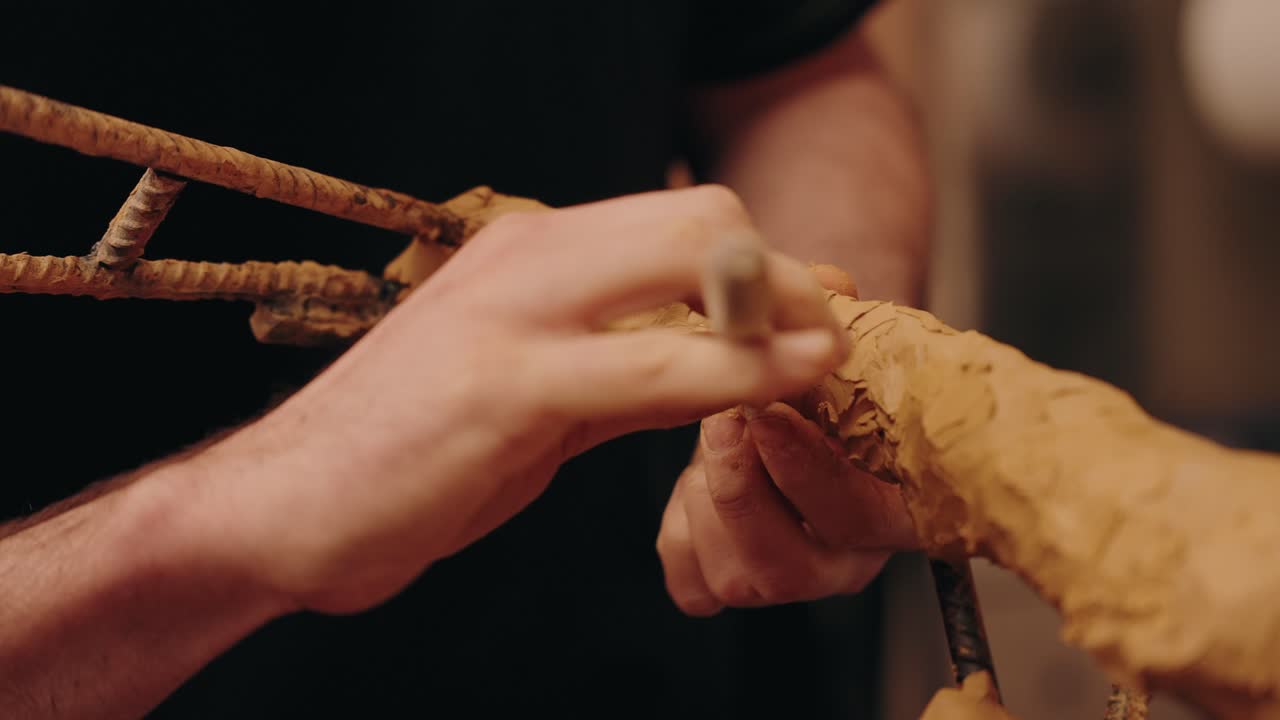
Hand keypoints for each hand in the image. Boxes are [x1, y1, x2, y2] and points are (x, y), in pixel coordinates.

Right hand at [198, 185, 847, 614]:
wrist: (283, 506)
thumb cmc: (407, 453)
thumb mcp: (531, 396)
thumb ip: (623, 369)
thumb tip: (721, 363)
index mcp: (526, 252)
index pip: (674, 221)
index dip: (759, 263)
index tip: (805, 310)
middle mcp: (523, 258)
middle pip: (697, 219)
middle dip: (782, 275)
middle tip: (827, 330)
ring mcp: (512, 313)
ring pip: (689, 267)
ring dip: (780, 313)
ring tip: (827, 353)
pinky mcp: (506, 386)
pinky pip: (656, 367)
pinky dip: (738, 373)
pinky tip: (781, 384)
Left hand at [656, 268, 917, 615]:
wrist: (781, 392)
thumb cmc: (812, 369)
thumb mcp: (823, 338)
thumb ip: (827, 314)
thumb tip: (826, 283)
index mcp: (891, 508)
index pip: (859, 519)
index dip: (808, 472)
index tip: (769, 413)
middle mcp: (842, 557)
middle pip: (791, 570)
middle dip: (743, 489)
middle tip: (721, 422)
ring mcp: (782, 576)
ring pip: (735, 578)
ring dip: (707, 500)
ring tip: (710, 437)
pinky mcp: (723, 580)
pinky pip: (693, 583)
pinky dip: (680, 530)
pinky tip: (690, 480)